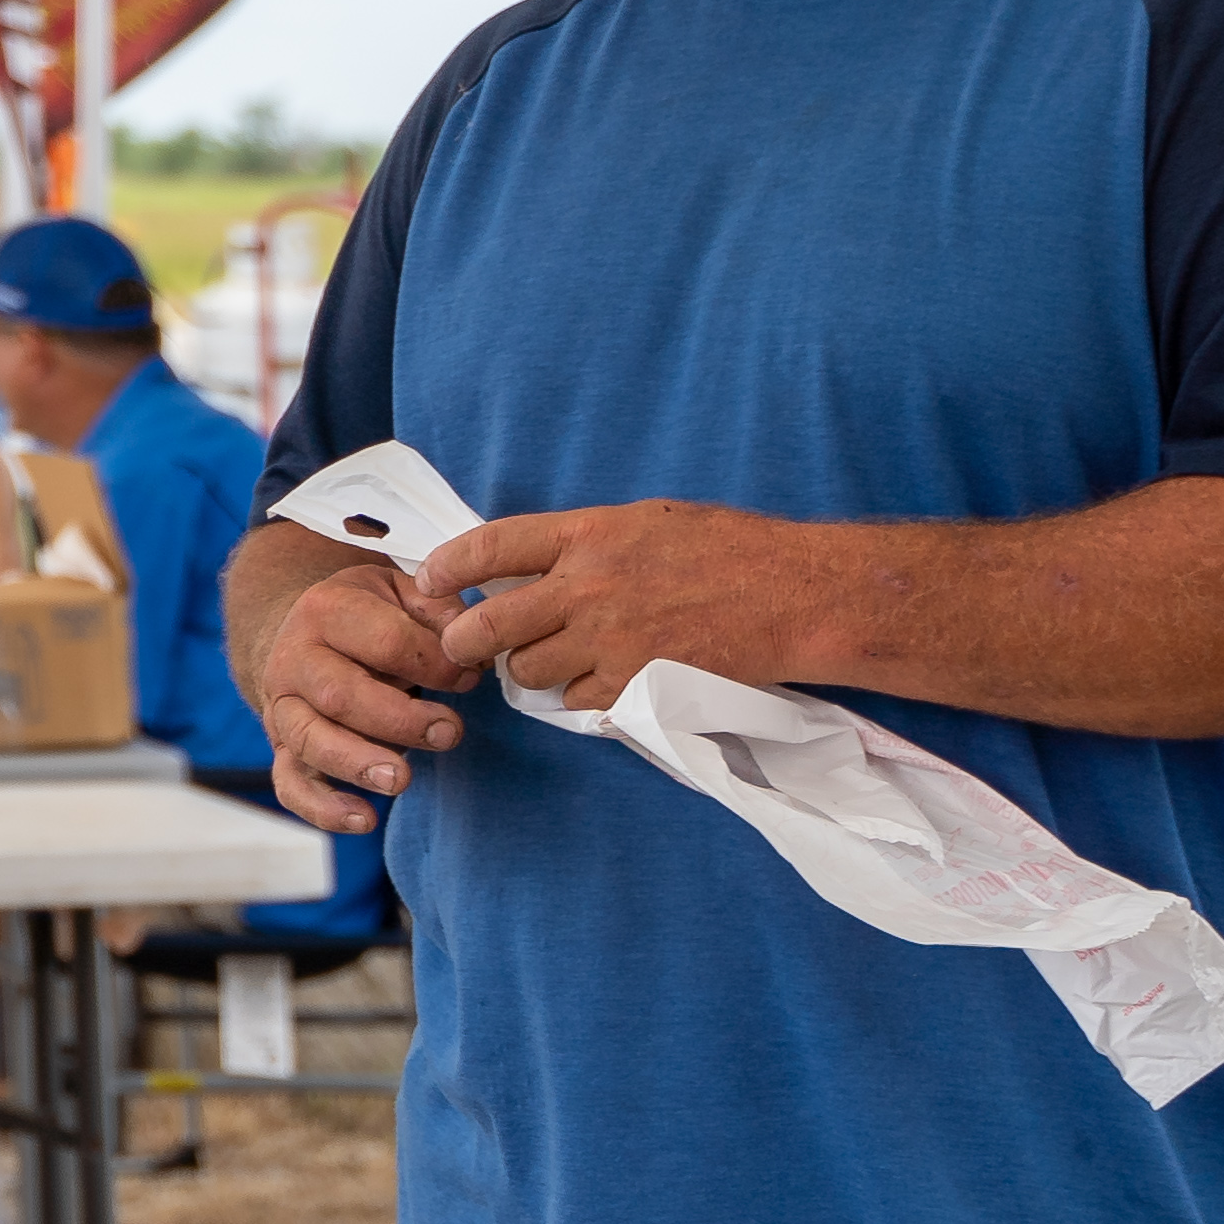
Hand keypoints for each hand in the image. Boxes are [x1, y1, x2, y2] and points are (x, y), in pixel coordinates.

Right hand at [255, 558, 475, 836]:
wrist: (298, 631)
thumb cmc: (362, 616)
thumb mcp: (398, 591)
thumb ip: (436, 609)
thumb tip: (466, 645)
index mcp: (326, 610)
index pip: (384, 641)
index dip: (434, 663)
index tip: (468, 676)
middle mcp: (293, 659)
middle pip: (340, 696)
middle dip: (400, 720)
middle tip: (449, 733)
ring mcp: (282, 707)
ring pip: (310, 741)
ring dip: (358, 763)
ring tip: (402, 780)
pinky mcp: (280, 748)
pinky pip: (291, 784)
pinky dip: (323, 808)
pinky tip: (364, 820)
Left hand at [417, 500, 814, 714]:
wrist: (795, 594)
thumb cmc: (730, 550)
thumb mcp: (648, 522)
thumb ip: (585, 544)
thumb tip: (530, 567)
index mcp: (589, 533)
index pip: (490, 546)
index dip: (446, 566)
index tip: (428, 580)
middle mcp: (587, 586)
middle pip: (486, 625)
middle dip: (462, 641)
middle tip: (463, 646)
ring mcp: (608, 639)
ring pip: (525, 672)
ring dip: (528, 670)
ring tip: (554, 658)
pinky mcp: (633, 684)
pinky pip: (575, 701)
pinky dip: (580, 696)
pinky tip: (603, 679)